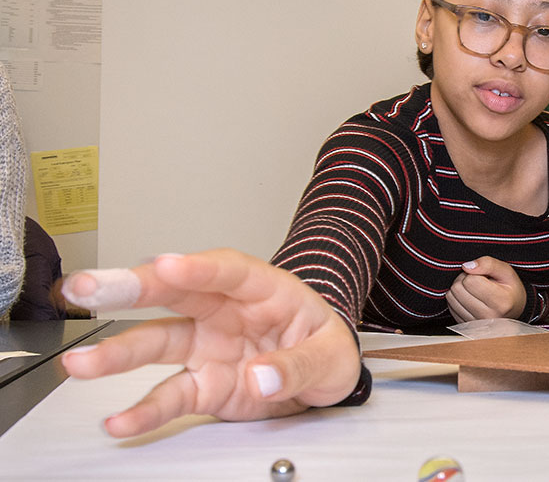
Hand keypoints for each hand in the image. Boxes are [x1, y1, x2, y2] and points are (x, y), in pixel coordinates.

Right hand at [59, 249, 361, 437]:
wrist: (323, 377)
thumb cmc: (325, 347)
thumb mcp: (330, 354)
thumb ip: (299, 364)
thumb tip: (263, 375)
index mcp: (263, 290)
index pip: (227, 271)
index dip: (196, 267)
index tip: (165, 266)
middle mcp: (225, 312)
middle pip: (175, 295)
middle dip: (132, 289)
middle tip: (90, 288)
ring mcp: (207, 346)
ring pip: (157, 343)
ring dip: (117, 352)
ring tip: (81, 363)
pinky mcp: (201, 384)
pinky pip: (168, 395)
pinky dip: (144, 411)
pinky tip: (119, 421)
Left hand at [446, 256, 526, 321]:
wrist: (514, 311)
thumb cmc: (510, 289)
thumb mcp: (506, 271)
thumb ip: (488, 263)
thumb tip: (466, 266)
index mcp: (501, 302)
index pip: (471, 280)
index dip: (475, 272)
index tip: (485, 276)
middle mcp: (488, 317)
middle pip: (458, 288)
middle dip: (464, 279)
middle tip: (478, 281)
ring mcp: (476, 324)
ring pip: (451, 297)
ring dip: (459, 289)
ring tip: (474, 289)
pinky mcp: (466, 326)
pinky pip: (450, 306)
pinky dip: (457, 299)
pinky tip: (470, 298)